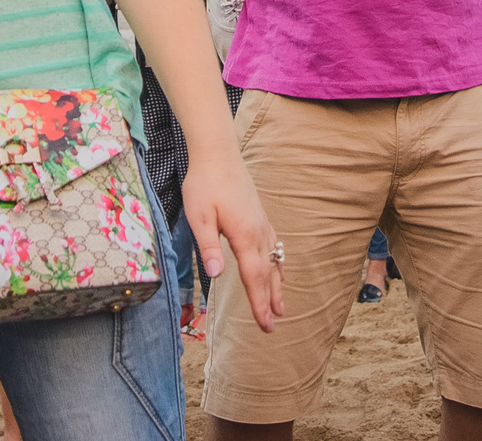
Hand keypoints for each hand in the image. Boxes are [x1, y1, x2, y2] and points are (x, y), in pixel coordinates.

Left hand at [180, 151, 283, 333]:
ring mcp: (262, 223)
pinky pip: (275, 247)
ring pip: (275, 261)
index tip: (265, 325)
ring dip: (277, 286)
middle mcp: (259, 232)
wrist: (218, 154)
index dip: (259, 303)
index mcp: (245, 235)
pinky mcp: (260, 216)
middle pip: (268, 273)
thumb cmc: (204, 184)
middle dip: (271, 301)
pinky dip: (278, 265)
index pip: (255, 277)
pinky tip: (278, 269)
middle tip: (272, 327)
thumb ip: (209, 247)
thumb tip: (217, 275)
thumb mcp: (199, 217)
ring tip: (282, 307)